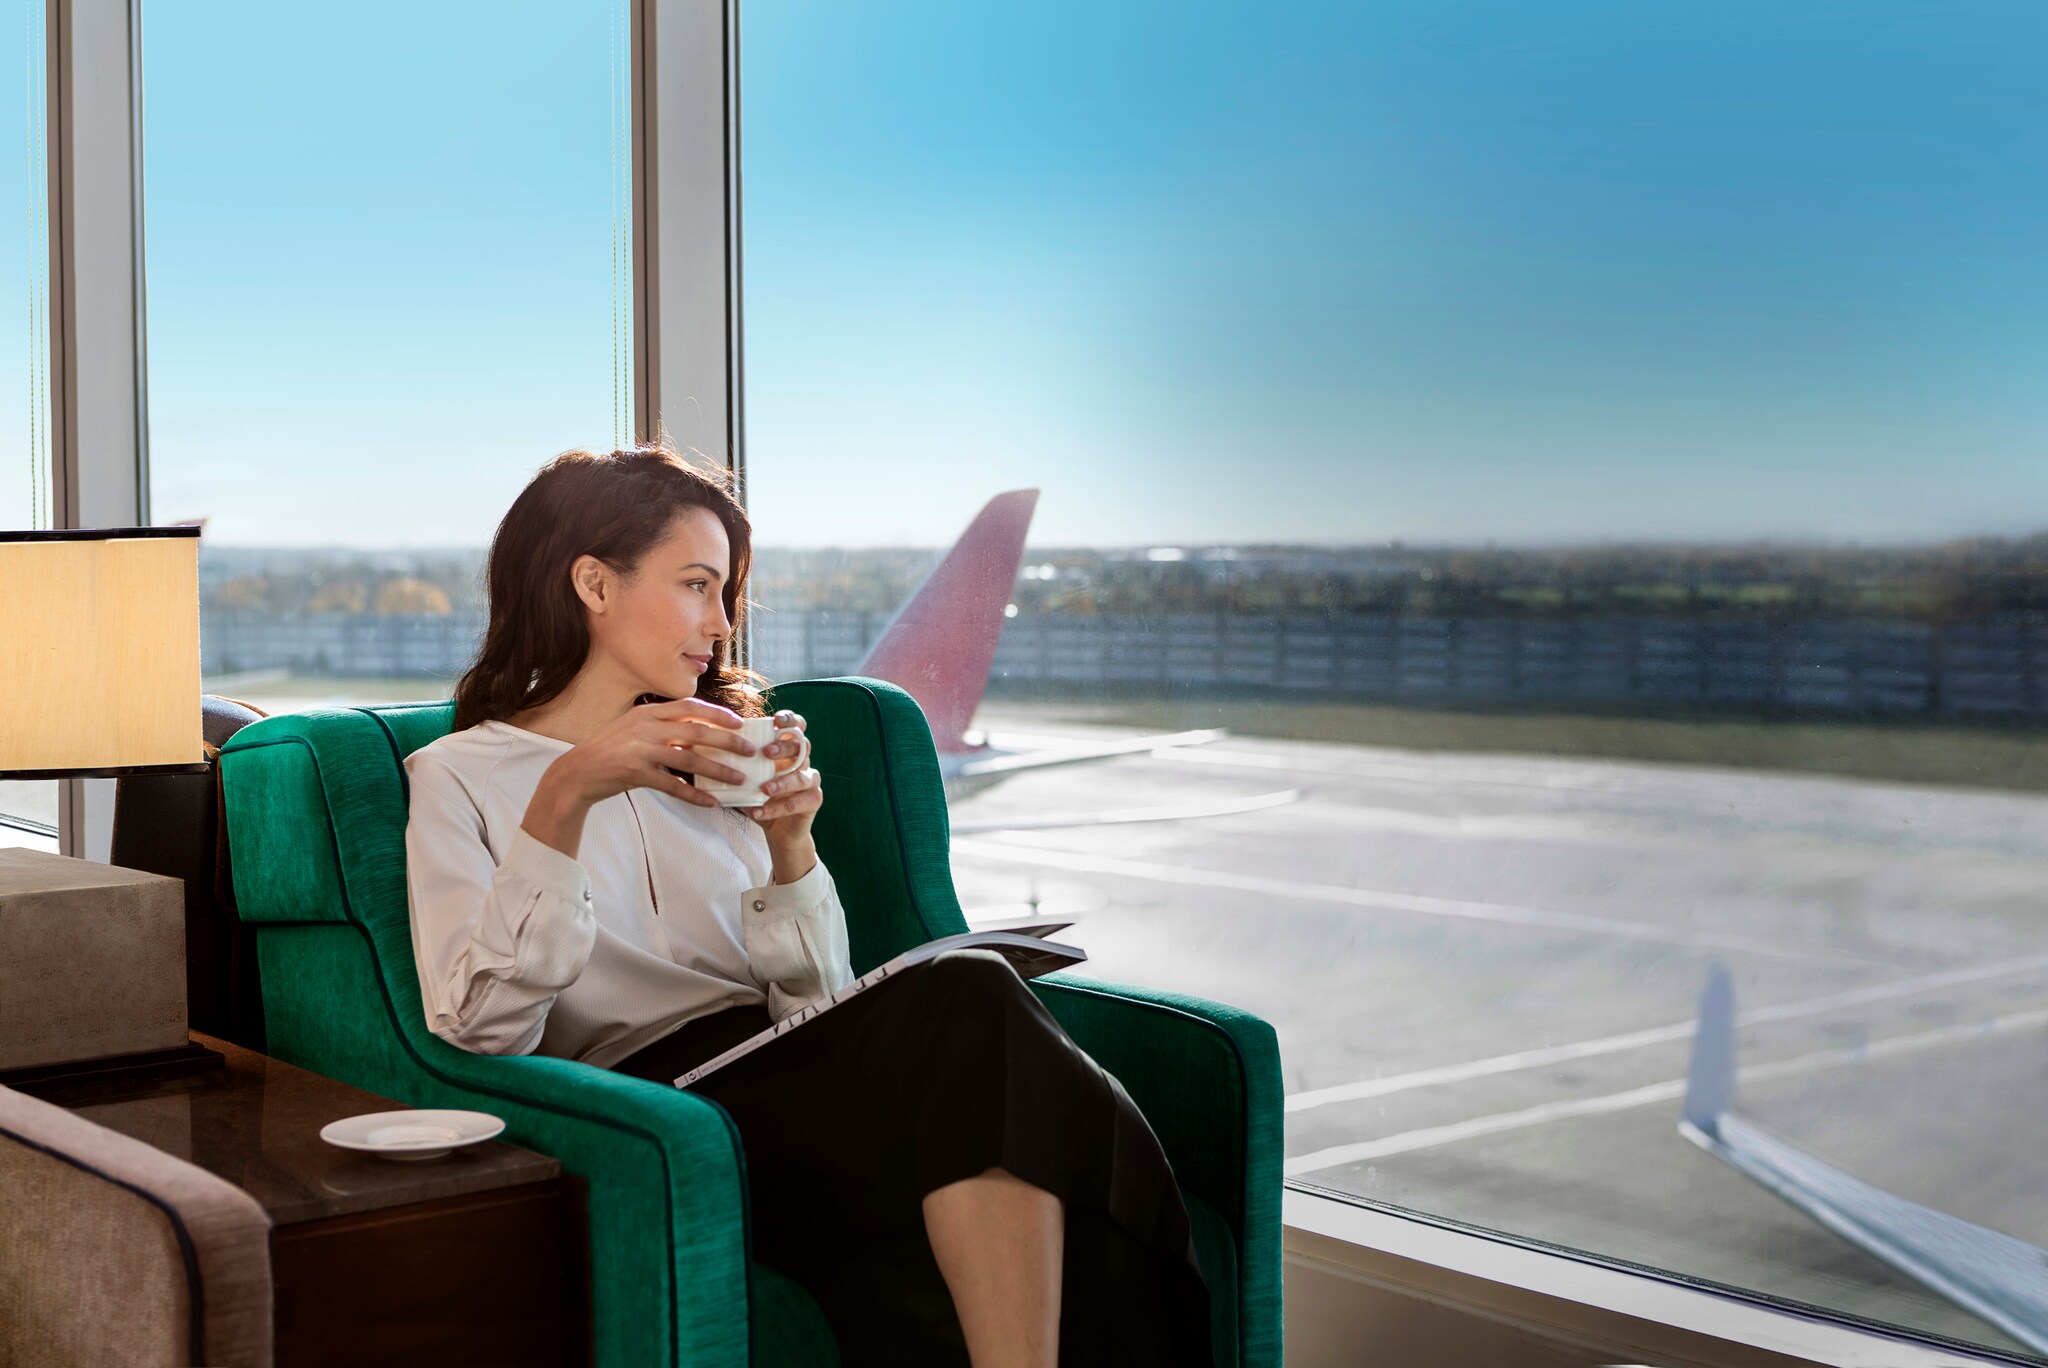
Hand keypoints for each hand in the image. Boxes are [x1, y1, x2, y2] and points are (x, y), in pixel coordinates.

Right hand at [523, 698, 755, 855]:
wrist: (576, 773)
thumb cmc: (610, 752)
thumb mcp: (636, 731)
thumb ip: (664, 730)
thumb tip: (700, 738)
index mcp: (648, 712)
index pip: (690, 706)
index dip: (718, 714)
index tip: (740, 724)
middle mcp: (645, 726)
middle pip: (697, 731)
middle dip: (728, 742)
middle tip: (750, 752)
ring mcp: (639, 749)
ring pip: (689, 759)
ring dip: (718, 770)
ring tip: (738, 779)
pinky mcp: (634, 772)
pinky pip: (672, 785)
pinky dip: (693, 795)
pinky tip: (710, 802)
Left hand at [742, 709, 822, 853]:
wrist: (777, 829)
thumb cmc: (759, 796)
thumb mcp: (746, 777)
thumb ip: (733, 762)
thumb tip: (700, 747)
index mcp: (788, 750)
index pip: (796, 727)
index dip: (790, 720)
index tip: (776, 720)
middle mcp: (803, 761)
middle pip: (802, 746)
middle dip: (784, 747)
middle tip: (767, 752)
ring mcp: (810, 780)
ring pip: (802, 776)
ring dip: (783, 782)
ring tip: (764, 788)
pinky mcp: (814, 800)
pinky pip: (799, 802)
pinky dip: (777, 808)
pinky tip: (758, 812)